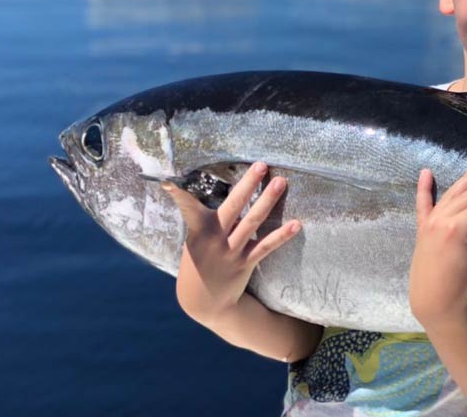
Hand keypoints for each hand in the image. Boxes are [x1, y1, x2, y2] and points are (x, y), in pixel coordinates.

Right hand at [163, 162, 300, 319]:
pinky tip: (296, 224)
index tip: (170, 182)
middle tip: (261, 165)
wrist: (203, 301)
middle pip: (233, 207)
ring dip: (267, 201)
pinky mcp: (245, 263)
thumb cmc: (199, 261)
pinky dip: (282, 235)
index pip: (188, 208)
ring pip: (252, 222)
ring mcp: (231, 252)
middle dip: (247, 184)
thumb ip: (208, 220)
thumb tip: (231, 193)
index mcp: (198, 231)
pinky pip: (266, 246)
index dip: (180, 196)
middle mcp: (215, 239)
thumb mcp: (195, 240)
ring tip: (281, 182)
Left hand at [409, 159, 466, 327]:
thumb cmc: (459, 283)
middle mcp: (442, 220)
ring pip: (451, 196)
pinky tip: (425, 172)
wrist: (431, 299)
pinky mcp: (422, 227)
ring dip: (466, 180)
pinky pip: (423, 204)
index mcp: (457, 229)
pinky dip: (424, 188)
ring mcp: (430, 222)